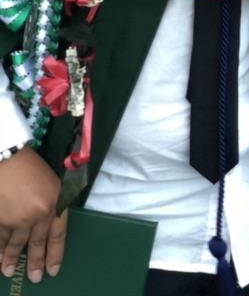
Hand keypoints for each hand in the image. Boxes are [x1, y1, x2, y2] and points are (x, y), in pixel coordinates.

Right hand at [0, 145, 66, 282]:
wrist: (6, 155)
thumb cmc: (30, 166)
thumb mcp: (51, 182)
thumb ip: (52, 203)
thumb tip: (48, 226)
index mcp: (56, 202)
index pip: (58, 235)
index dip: (55, 254)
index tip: (52, 270)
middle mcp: (39, 214)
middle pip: (37, 244)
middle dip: (35, 263)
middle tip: (34, 279)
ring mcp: (18, 218)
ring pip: (15, 244)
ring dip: (11, 260)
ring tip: (8, 271)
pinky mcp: (0, 219)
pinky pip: (0, 239)